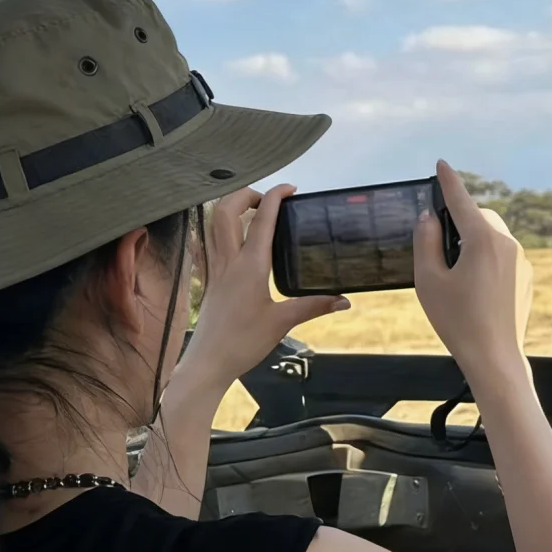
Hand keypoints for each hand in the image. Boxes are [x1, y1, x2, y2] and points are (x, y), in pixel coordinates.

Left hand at [178, 184, 348, 396]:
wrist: (208, 362)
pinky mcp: (210, 279)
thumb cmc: (243, 343)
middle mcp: (229, 260)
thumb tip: (344, 300)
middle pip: (226, 210)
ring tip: (255, 211)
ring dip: (232, 207)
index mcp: (250, 266)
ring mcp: (216, 268)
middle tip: (269, 200)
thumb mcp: (282, 323)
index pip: (262, 219)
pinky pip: (212, 242)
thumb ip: (313, 306)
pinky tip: (237, 238)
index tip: (291, 188)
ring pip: (214, 223)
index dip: (276, 196)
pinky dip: (224, 228)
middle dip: (247, 194)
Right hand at [413, 160, 532, 381]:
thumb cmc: (457, 321)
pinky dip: (486, 260)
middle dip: (460, 222)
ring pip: (492, 237)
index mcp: (482, 239)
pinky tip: (474, 290)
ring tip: (456, 277)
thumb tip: (429, 218)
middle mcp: (507, 243)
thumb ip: (425, 241)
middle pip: (479, 217)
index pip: (462, 200)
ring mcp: (520, 260)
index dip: (449, 181)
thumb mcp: (428, 280)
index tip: (442, 164)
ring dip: (473, 243)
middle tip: (440, 251)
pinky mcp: (526, 277)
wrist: (495, 358)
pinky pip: (502, 256)